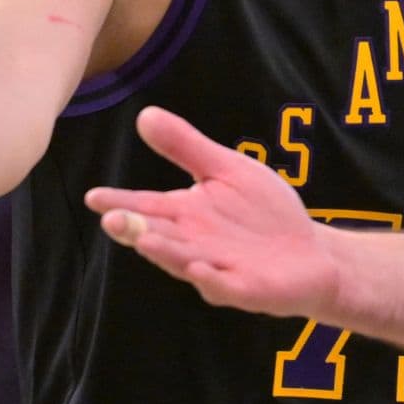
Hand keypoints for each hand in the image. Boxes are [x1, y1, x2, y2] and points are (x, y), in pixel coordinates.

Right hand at [84, 106, 338, 318]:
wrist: (310, 252)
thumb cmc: (262, 213)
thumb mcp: (226, 170)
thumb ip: (186, 148)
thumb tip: (144, 114)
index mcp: (185, 215)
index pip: (146, 207)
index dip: (119, 202)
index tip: (93, 196)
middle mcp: (194, 244)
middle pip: (158, 236)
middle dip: (134, 229)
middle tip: (110, 219)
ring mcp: (219, 269)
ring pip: (185, 262)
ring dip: (165, 253)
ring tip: (144, 239)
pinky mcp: (248, 289)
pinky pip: (226, 286)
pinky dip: (212, 279)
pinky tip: (200, 269)